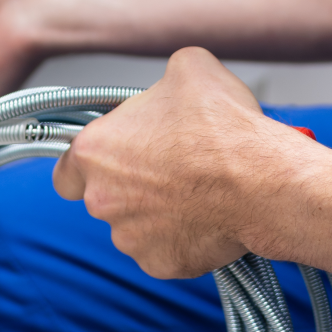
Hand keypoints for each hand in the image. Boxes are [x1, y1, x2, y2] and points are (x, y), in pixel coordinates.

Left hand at [51, 48, 307, 278]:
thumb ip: (162, 79)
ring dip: (158, 212)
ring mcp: (131, 237)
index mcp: (94, 151)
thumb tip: (170, 85)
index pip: (68, 169)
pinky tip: (209, 215)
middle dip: (133, 186)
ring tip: (198, 189)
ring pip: (136, 226)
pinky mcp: (162, 264)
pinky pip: (166, 250)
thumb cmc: (223, 127)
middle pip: (106, 197)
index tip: (115, 159)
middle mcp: (102, 200)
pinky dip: (183, 238)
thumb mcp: (189, 67)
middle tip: (172, 167)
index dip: (91, 164)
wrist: (263, 181)